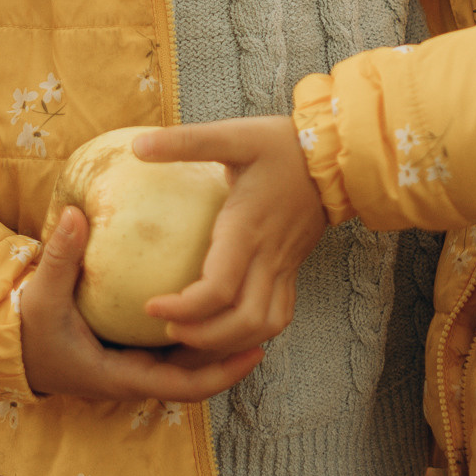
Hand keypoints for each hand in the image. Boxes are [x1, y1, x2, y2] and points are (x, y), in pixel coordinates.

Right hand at [18, 205, 264, 405]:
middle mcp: (134, 378)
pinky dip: (196, 335)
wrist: (9, 348)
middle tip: (268, 326)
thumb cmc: (27, 329)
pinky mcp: (131, 355)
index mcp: (121, 377)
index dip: (222, 373)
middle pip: (197, 378)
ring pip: (187, 366)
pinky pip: (172, 351)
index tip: (254, 353)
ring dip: (218, 346)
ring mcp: (134, 369)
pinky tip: (215, 303)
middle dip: (232, 358)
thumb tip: (76, 215)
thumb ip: (59, 257)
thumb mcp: (41, 294)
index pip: (183, 387)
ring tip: (253, 310)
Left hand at [134, 116, 328, 351]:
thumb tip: (138, 145)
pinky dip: (251, 332)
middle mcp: (269, 256)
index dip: (184, 308)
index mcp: (248, 228)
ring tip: (193, 333)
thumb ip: (186, 141)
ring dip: (229, 340)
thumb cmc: (283, 144)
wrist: (338, 154)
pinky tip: (225, 327)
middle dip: (203, 337)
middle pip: (242, 322)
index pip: (218, 289)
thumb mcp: (233, 134)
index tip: (150, 307)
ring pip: (265, 326)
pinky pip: (278, 315)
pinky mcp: (293, 269)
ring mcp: (285, 267)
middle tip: (167, 329)